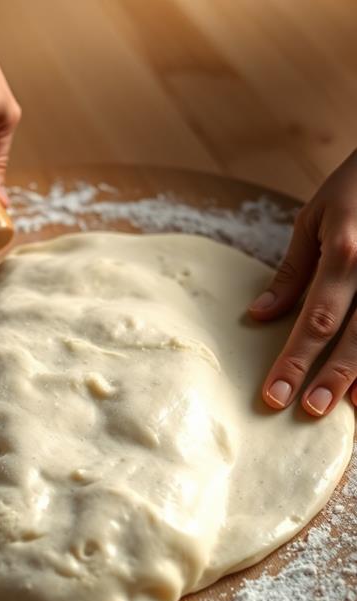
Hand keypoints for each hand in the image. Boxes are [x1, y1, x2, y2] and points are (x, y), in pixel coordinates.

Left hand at [249, 150, 356, 416]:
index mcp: (346, 254)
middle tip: (309, 410)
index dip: (294, 361)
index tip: (274, 395)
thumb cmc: (356, 185)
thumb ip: (292, 273)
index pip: (315, 320)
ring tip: (348, 408)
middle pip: (355, 336)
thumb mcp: (315, 219)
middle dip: (331, 377)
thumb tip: (259, 317)